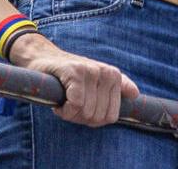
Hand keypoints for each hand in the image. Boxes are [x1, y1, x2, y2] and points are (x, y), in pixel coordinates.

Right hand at [7, 33, 139, 126]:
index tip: (82, 109)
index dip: (93, 120)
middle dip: (80, 118)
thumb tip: (135, 94)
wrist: (42, 59)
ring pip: (86, 112)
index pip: (111, 117)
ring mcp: (91, 71)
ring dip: (70, 114)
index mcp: (114, 77)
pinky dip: (64, 110)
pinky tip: (58, 102)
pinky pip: (75, 105)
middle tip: (69, 105)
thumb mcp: (95, 79)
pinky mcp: (75, 72)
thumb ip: (117, 86)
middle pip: (98, 117)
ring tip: (64, 100)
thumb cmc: (69, 75)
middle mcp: (106, 72)